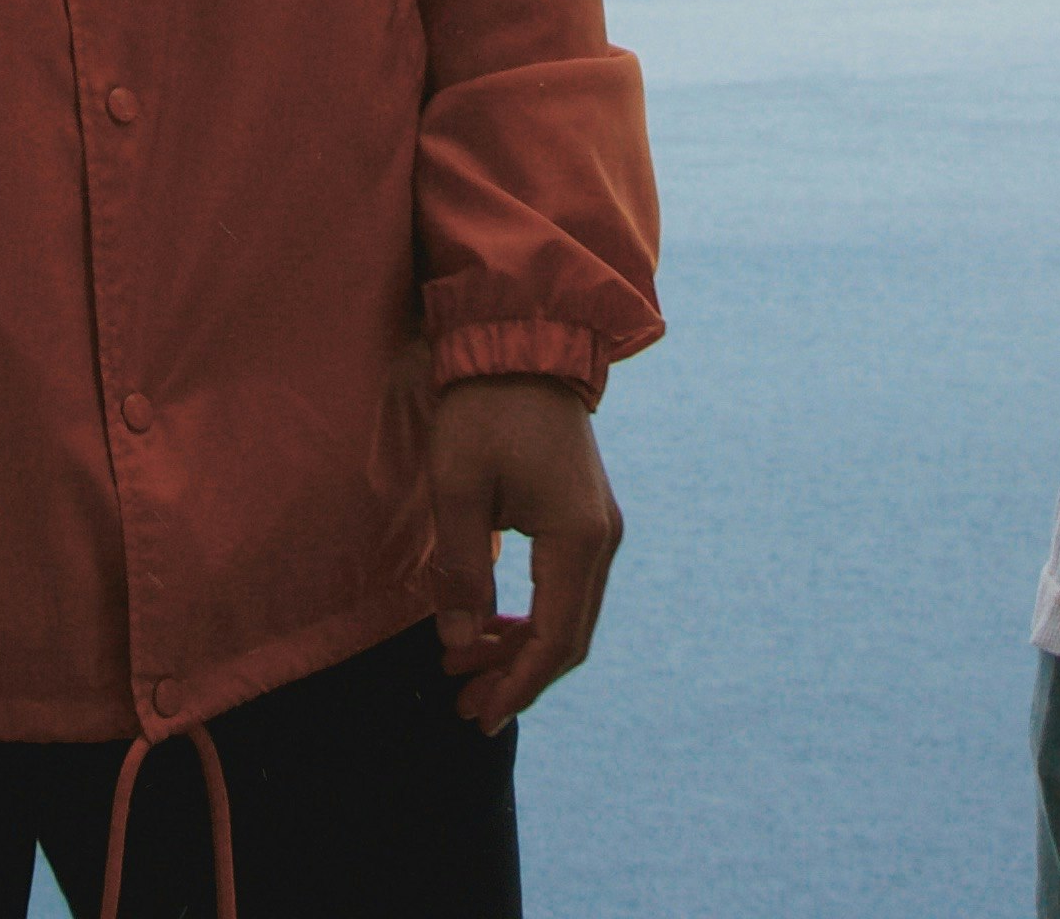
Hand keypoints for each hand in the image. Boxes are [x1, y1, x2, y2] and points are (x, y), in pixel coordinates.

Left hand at [425, 372, 625, 731]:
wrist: (521, 343)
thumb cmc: (484, 410)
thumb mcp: (457, 488)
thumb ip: (461, 570)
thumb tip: (459, 644)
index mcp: (576, 538)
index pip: (554, 638)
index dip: (517, 684)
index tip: (478, 715)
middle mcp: (602, 539)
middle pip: (569, 636)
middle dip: (518, 677)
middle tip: (465, 706)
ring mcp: (600, 527)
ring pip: (570, 614)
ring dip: (522, 649)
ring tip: (467, 671)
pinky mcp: (587, 516)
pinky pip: (567, 587)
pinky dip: (533, 616)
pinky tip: (493, 627)